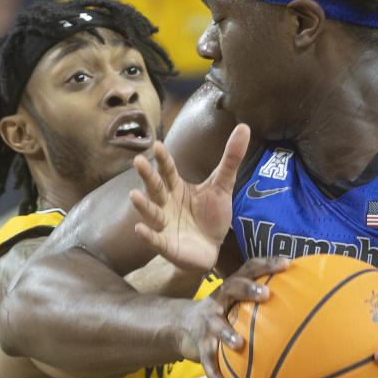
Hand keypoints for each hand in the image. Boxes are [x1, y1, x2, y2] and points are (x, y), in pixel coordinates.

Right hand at [130, 123, 249, 270]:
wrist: (211, 249)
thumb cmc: (211, 216)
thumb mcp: (222, 186)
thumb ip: (230, 159)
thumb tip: (244, 127)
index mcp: (176, 188)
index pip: (169, 171)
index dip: (164, 160)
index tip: (158, 145)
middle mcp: (166, 204)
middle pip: (156, 188)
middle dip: (147, 176)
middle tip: (138, 161)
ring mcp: (164, 224)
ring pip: (151, 212)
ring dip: (143, 205)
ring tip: (133, 195)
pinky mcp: (166, 245)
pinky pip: (155, 240)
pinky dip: (148, 235)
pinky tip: (139, 229)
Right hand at [180, 256, 288, 377]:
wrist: (181, 326)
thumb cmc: (224, 313)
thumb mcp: (238, 302)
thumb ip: (262, 300)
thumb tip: (306, 303)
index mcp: (231, 287)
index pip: (249, 268)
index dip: (267, 264)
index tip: (287, 263)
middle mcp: (219, 300)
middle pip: (231, 287)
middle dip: (248, 289)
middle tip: (266, 294)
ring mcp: (207, 322)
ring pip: (216, 326)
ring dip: (227, 333)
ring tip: (239, 344)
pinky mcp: (199, 345)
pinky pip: (208, 360)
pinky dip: (216, 374)